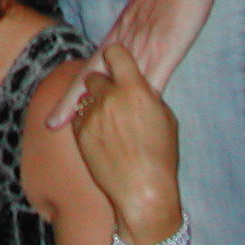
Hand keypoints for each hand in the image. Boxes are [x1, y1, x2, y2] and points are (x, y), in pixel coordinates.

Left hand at [46, 0, 220, 128]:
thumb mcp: (146, 12)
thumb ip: (137, 34)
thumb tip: (130, 53)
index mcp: (120, 33)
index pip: (89, 67)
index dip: (73, 90)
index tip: (58, 109)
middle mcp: (126, 41)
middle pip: (92, 77)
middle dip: (73, 102)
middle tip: (52, 125)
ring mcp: (145, 44)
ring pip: (116, 83)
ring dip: (101, 106)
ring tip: (84, 130)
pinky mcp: (167, 45)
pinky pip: (152, 77)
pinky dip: (144, 99)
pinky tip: (139, 119)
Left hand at [67, 45, 184, 244]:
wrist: (142, 191)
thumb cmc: (160, 156)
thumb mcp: (165, 118)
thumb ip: (147, 95)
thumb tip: (136, 85)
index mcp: (134, 89)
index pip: (115, 53)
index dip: (116, 58)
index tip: (118, 65)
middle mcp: (109, 97)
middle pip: (96, 75)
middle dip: (104, 85)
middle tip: (114, 100)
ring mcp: (91, 115)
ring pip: (85, 96)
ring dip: (95, 103)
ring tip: (109, 122)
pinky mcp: (79, 132)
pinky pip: (78, 115)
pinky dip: (86, 120)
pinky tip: (101, 135)